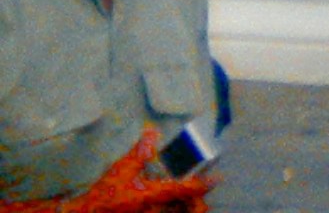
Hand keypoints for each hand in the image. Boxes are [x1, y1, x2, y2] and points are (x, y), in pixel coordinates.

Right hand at [63, 130, 211, 212]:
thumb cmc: (103, 194)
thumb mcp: (121, 170)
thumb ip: (140, 152)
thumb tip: (152, 131)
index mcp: (155, 195)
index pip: (186, 189)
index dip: (203, 184)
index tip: (217, 178)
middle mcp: (157, 209)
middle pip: (188, 208)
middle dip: (197, 203)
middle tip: (202, 191)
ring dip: (186, 207)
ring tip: (191, 200)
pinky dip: (172, 210)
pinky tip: (172, 204)